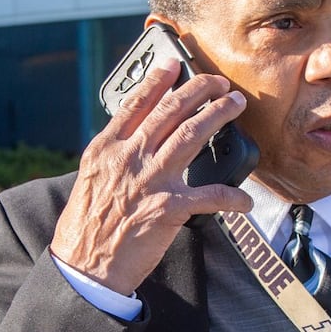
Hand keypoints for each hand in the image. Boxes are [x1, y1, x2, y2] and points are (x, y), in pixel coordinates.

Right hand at [51, 57, 253, 294]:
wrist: (86, 267)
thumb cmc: (86, 228)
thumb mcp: (92, 179)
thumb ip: (115, 155)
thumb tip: (138, 139)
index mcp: (106, 148)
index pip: (136, 103)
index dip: (159, 80)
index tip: (175, 64)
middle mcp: (128, 158)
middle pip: (170, 111)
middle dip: (200, 90)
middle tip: (219, 82)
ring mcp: (150, 180)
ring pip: (192, 135)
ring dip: (218, 116)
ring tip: (234, 105)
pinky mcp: (168, 208)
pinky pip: (211, 196)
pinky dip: (232, 197)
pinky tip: (244, 200)